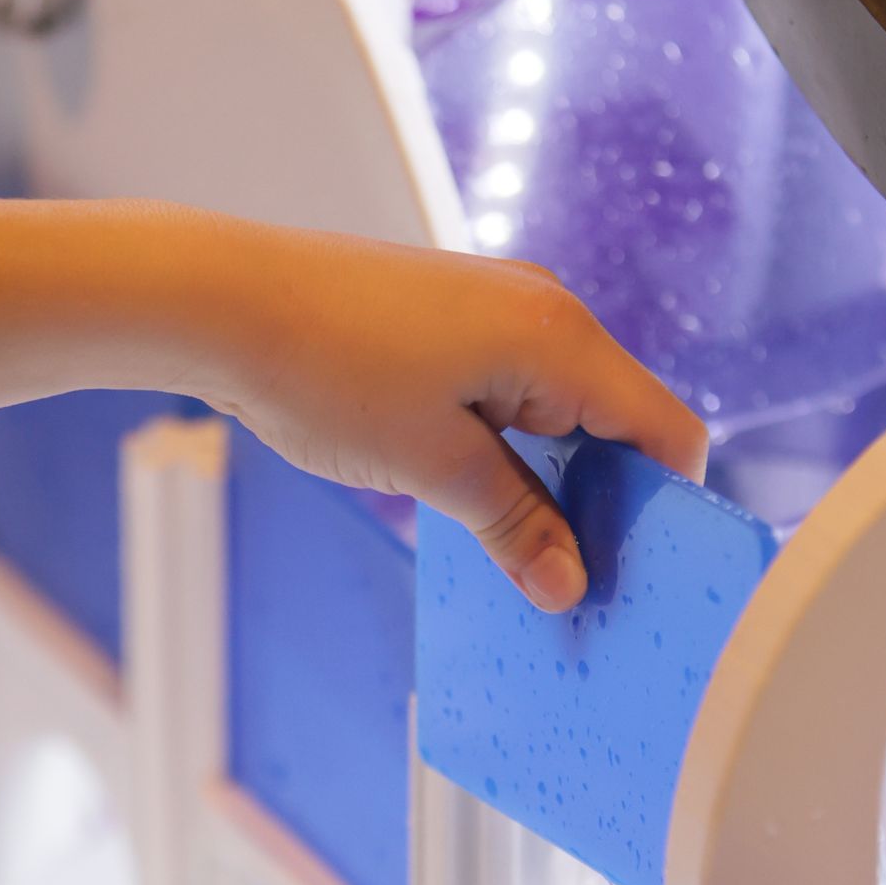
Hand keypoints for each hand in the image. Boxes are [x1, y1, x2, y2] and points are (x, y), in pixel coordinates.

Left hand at [195, 234, 707, 610]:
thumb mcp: (432, 467)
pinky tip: (477, 501)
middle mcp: (545, 310)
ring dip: (551, 481)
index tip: (632, 575)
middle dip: (603, 503)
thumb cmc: (323, 368)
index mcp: (560, 338)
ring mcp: (500, 308)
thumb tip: (570, 585)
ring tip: (519, 552)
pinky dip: (512, 450)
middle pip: (619, 421)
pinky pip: (516, 393)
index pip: (664, 430)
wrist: (221, 300)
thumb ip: (516, 526)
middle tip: (570, 582)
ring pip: (564, 411)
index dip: (662, 509)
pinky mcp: (457, 318)